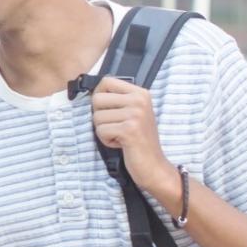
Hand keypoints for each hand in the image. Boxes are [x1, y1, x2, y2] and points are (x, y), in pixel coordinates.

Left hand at [90, 77, 171, 193]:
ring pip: (96, 117)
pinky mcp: (129, 129)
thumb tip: (92, 91)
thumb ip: (118, 100)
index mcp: (141, 93)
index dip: (99, 95)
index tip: (107, 109)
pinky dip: (106, 140)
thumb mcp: (133, 113)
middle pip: (97, 99)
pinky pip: (100, 131)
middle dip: (100, 117)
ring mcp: (135, 114)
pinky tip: (121, 143)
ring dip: (104, 131)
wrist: (154, 165)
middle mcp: (139, 100)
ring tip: (120, 136)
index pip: (107, 81)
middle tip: (115, 126)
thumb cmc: (139, 140)